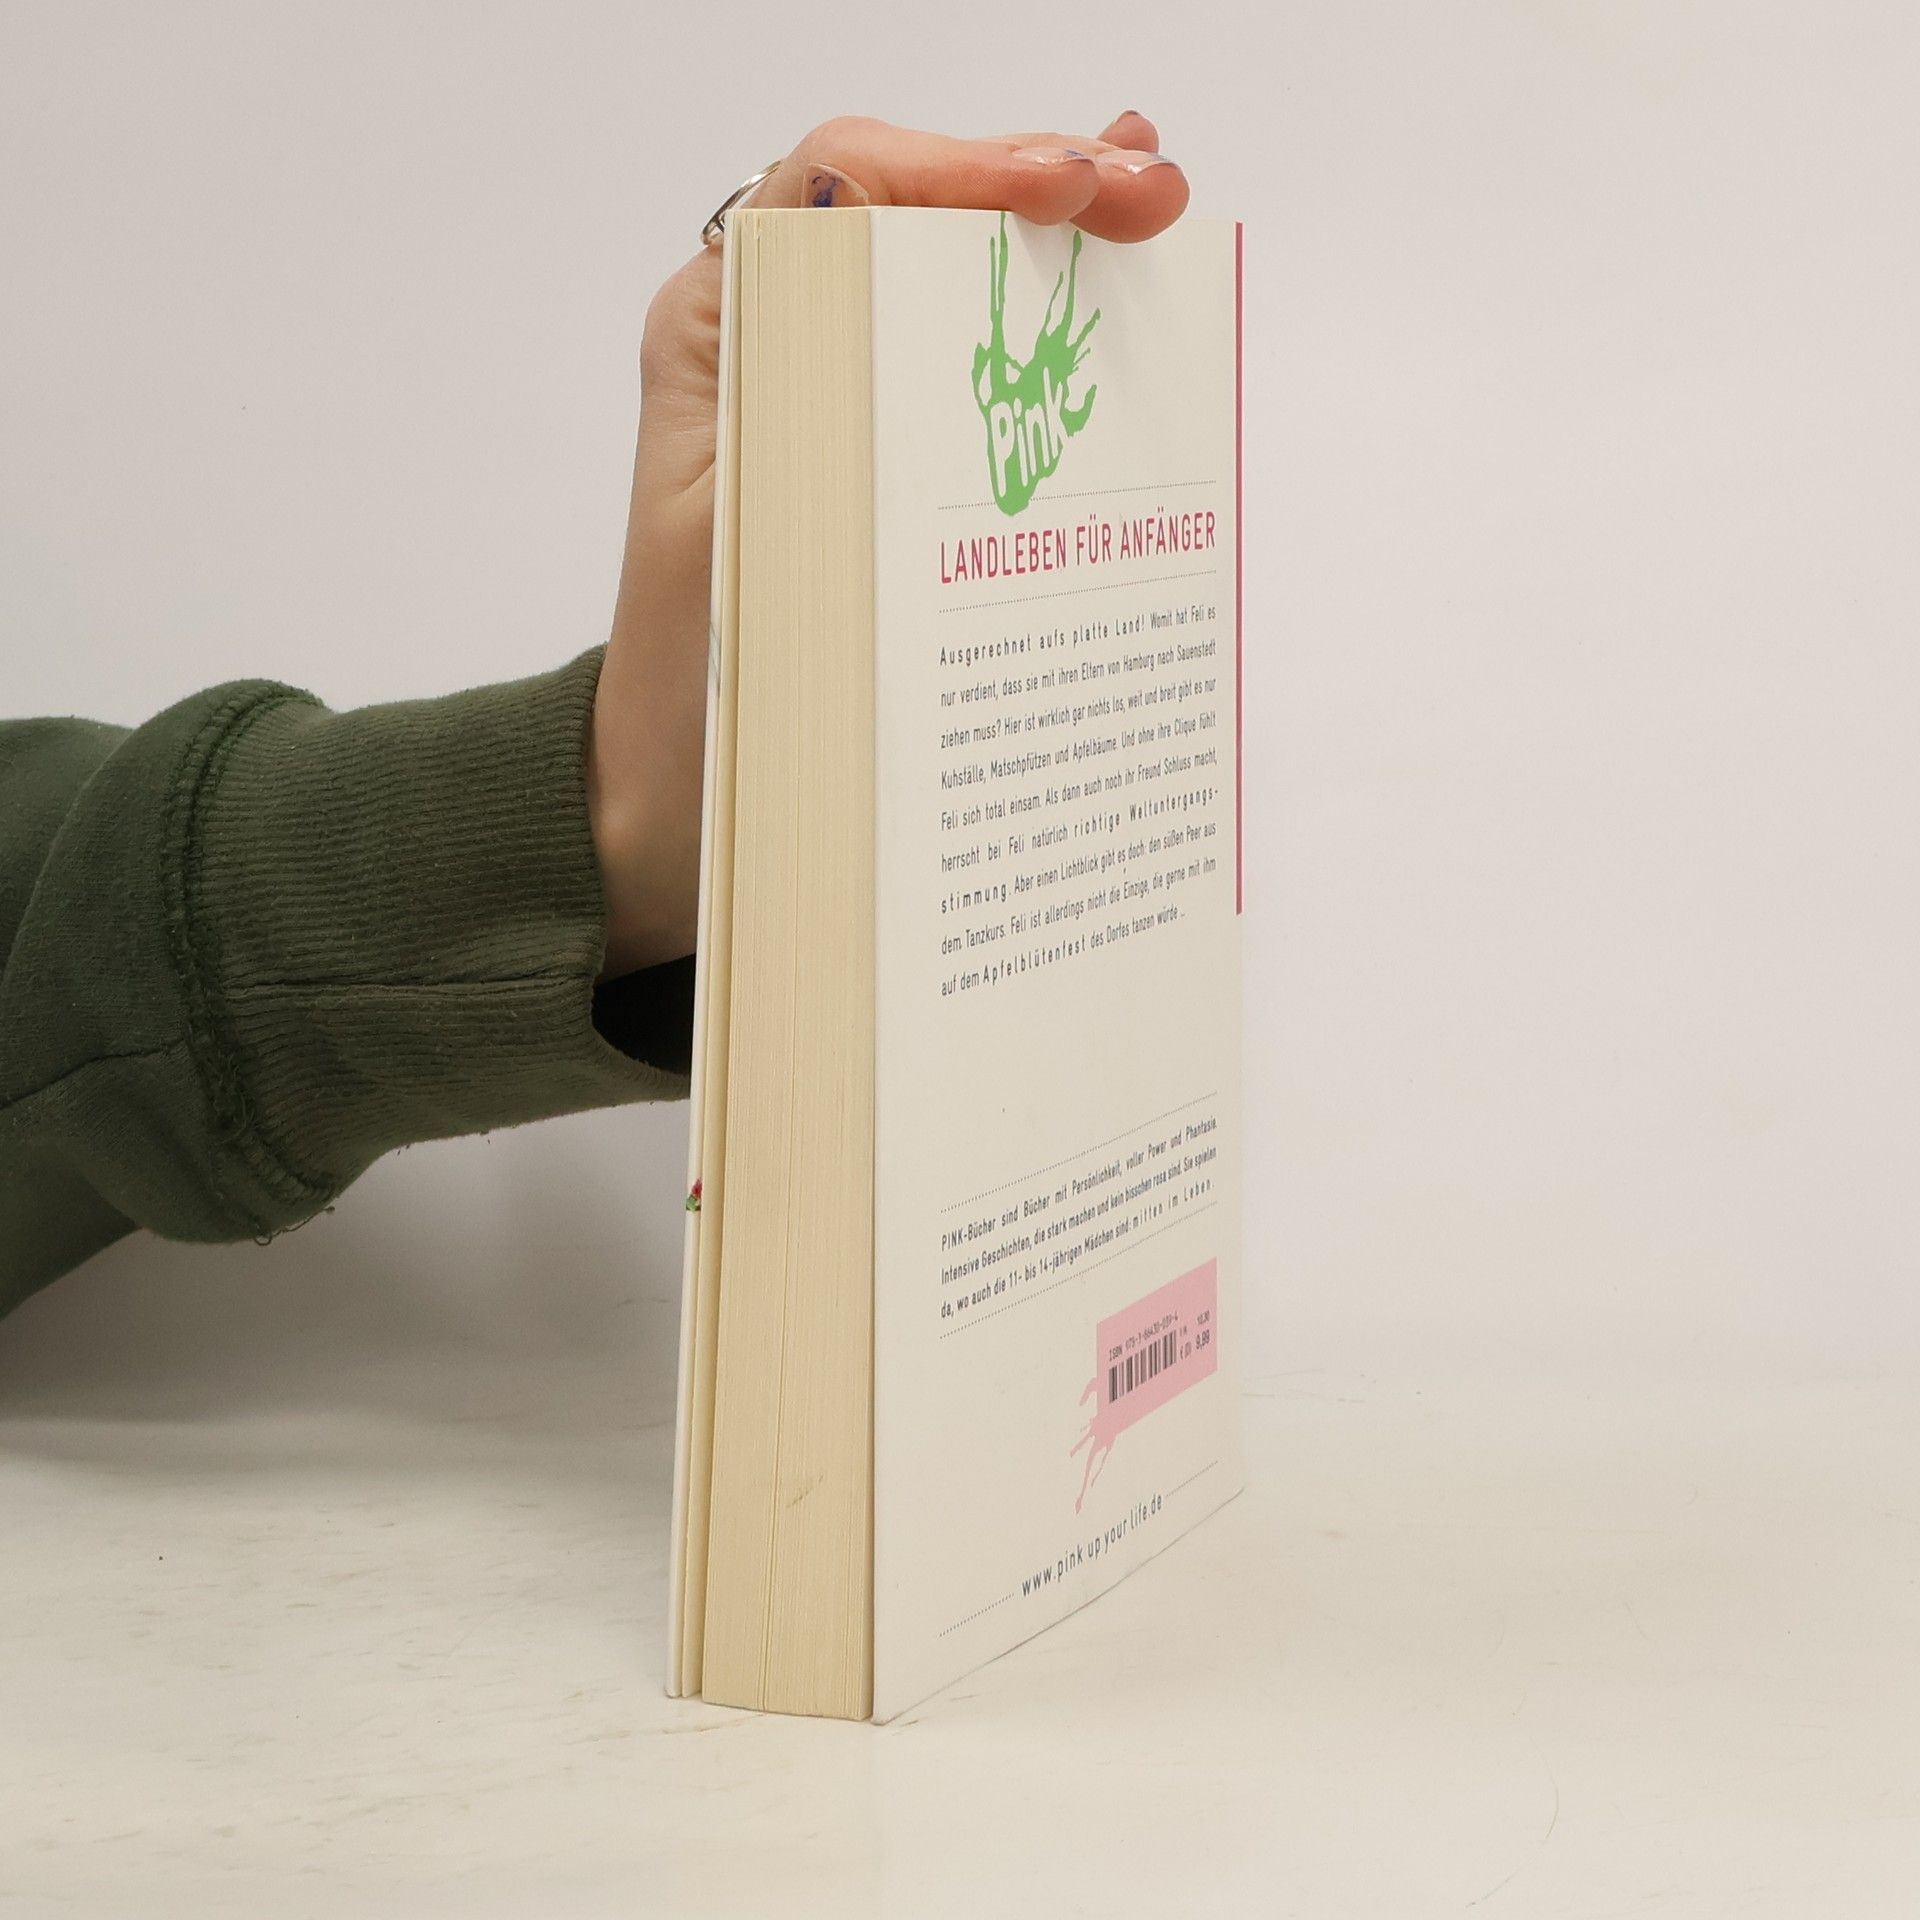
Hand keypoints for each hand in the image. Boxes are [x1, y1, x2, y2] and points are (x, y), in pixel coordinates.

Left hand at [585, 112, 1190, 976]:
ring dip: (1063, 251)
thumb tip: (864, 227)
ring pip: (961, 287)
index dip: (964, 164)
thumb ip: (793, 386)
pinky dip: (1054, 346)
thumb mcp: (734, 525)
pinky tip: (1123, 312)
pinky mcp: (893, 471)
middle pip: (922, 215)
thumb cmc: (690, 682)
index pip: (847, 183)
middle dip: (1044, 186)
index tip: (1068, 189)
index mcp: (724, 332)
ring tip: (1154, 220)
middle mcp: (785, 346)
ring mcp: (847, 404)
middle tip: (1150, 194)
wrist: (682, 798)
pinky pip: (979, 384)